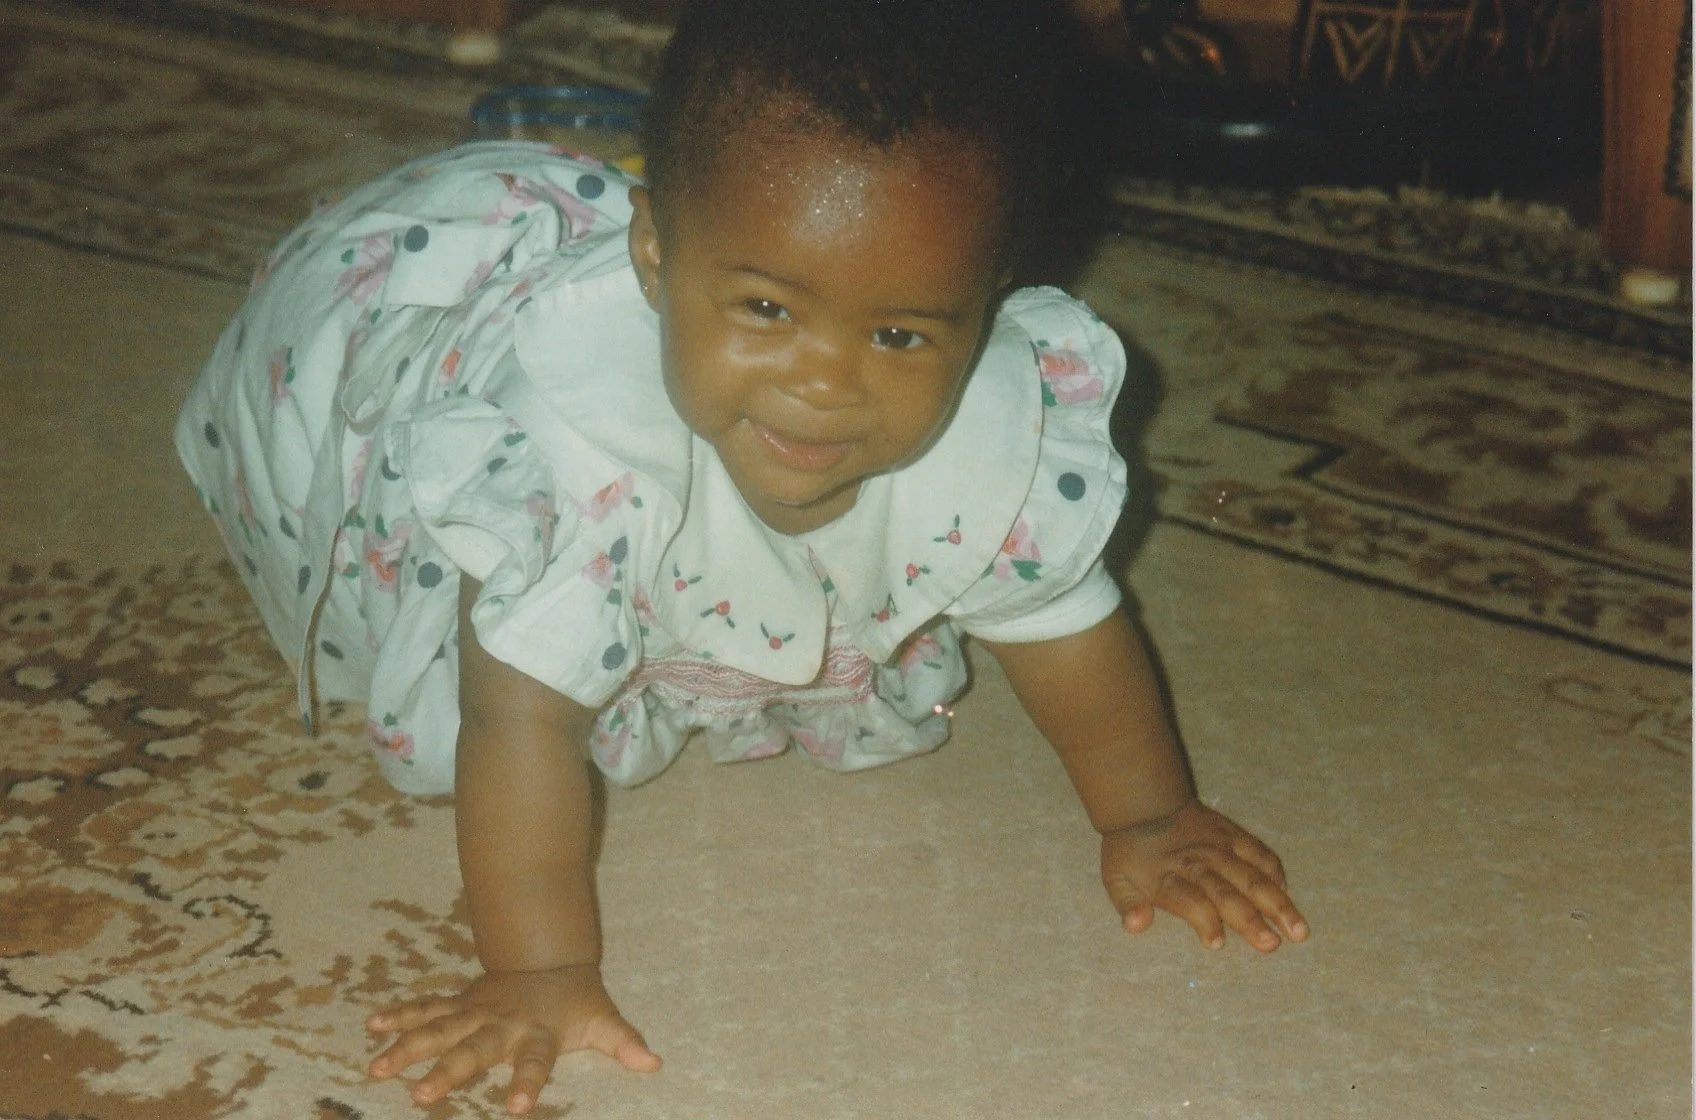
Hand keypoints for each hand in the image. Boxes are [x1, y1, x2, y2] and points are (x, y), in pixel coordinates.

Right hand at [366, 963, 659, 1113]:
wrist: (550, 953)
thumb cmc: (576, 1000)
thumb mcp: (603, 1020)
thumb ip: (623, 1043)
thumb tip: (654, 1063)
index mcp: (538, 1033)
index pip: (535, 1061)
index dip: (528, 1083)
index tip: (516, 1109)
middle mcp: (502, 1023)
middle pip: (473, 1049)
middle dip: (448, 1071)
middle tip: (421, 1095)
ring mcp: (475, 1011)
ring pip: (437, 1029)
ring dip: (407, 1047)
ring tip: (378, 1068)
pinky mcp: (458, 1003)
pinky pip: (425, 1008)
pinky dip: (398, 1015)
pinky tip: (371, 1025)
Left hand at [1100, 799, 1308, 952]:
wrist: (1143, 801)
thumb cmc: (1130, 850)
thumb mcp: (1115, 879)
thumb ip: (1127, 905)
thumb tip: (1136, 926)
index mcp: (1167, 878)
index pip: (1189, 902)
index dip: (1203, 922)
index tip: (1216, 943)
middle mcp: (1197, 863)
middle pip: (1227, 893)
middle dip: (1250, 920)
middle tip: (1272, 944)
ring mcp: (1219, 847)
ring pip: (1252, 877)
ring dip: (1276, 904)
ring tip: (1298, 929)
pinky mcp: (1233, 834)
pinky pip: (1259, 853)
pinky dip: (1274, 872)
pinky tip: (1286, 893)